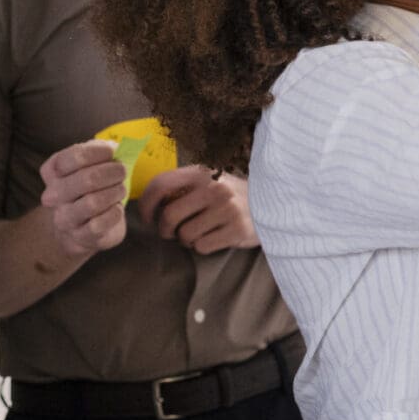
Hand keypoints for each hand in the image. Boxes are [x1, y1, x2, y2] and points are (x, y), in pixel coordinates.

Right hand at [38, 140, 127, 258]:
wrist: (82, 226)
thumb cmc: (91, 187)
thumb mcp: (92, 163)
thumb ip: (102, 151)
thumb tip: (115, 149)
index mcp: (53, 171)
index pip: (75, 156)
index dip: (100, 152)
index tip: (113, 152)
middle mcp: (53, 195)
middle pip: (87, 179)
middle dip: (112, 172)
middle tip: (122, 171)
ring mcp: (64, 218)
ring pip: (93, 203)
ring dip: (115, 193)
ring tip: (120, 190)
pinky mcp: (79, 237)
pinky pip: (99, 224)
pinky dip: (114, 214)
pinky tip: (117, 208)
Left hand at [138, 166, 258, 252]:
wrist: (272, 203)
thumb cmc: (231, 195)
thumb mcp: (209, 180)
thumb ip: (183, 186)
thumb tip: (149, 203)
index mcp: (202, 172)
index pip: (161, 185)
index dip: (146, 204)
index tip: (147, 218)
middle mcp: (214, 188)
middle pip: (169, 216)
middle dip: (165, 230)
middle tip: (170, 233)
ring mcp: (226, 209)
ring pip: (185, 235)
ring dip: (186, 240)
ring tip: (199, 233)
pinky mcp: (236, 229)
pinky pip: (202, 246)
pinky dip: (202, 246)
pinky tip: (213, 237)